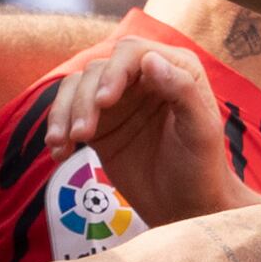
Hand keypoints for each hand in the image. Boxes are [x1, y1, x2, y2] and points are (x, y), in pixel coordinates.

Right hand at [45, 37, 252, 227]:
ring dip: (63, 113)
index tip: (104, 102)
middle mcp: (143, 78)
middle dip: (84, 99)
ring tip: (60, 143)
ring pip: (77, 88)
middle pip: (98, 70)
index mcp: (174, 69)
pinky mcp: (99, 125)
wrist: (186, 208)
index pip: (133, 53)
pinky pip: (68, 115)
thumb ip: (181, 91)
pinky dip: (58, 129)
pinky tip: (59, 152)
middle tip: (83, 134)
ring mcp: (118, 101)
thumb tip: (149, 59)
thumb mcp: (201, 131)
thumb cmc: (202, 168)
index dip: (113, 71)